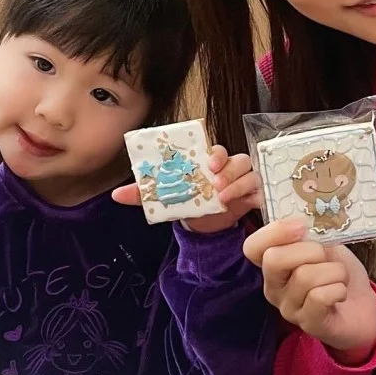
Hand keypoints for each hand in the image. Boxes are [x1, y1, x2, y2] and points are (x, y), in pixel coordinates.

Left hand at [112, 146, 259, 231]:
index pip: (217, 149)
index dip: (216, 153)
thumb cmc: (186, 201)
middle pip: (238, 159)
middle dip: (228, 170)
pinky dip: (254, 196)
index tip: (209, 162)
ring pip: (250, 173)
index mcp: (207, 160)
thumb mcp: (165, 197)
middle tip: (216, 184)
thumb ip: (144, 193)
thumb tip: (116, 195)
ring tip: (223, 198)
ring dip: (239, 184)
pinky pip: (259, 192)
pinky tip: (246, 204)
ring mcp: (242, 180)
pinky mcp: (251, 196)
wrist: (203, 225)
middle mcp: (228, 167)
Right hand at [243, 218, 375, 358]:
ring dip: (334, 271)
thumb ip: (311, 234)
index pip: (252, 247)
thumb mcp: (325, 245)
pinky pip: (320, 296)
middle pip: (274, 259)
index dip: (274, 232)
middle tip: (326, 257)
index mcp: (273, 265)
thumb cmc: (338, 273)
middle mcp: (274, 287)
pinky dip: (339, 288)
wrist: (363, 307)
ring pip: (305, 276)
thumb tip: (304, 222)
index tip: (302, 226)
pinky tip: (341, 293)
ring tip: (340, 277)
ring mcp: (289, 308)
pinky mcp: (309, 323)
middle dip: (310, 250)